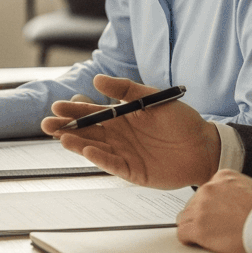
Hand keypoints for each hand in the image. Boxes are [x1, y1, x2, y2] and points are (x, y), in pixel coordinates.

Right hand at [43, 75, 219, 188]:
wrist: (205, 146)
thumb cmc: (181, 121)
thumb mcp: (154, 98)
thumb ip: (127, 90)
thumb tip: (98, 80)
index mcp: (121, 117)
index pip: (91, 112)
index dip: (74, 110)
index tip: (58, 106)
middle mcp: (119, 136)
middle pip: (86, 132)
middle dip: (65, 128)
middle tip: (47, 124)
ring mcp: (124, 154)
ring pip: (94, 148)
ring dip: (77, 143)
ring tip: (61, 137)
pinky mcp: (133, 172)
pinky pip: (112, 164)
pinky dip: (100, 158)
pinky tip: (88, 150)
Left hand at [176, 169, 251, 252]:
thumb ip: (235, 191)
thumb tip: (232, 202)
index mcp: (222, 177)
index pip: (206, 191)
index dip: (210, 205)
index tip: (216, 214)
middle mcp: (208, 189)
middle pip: (193, 204)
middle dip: (202, 215)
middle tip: (214, 227)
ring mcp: (201, 208)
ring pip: (185, 218)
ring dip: (193, 227)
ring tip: (207, 236)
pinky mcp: (199, 228)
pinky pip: (182, 233)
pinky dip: (189, 239)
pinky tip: (198, 242)